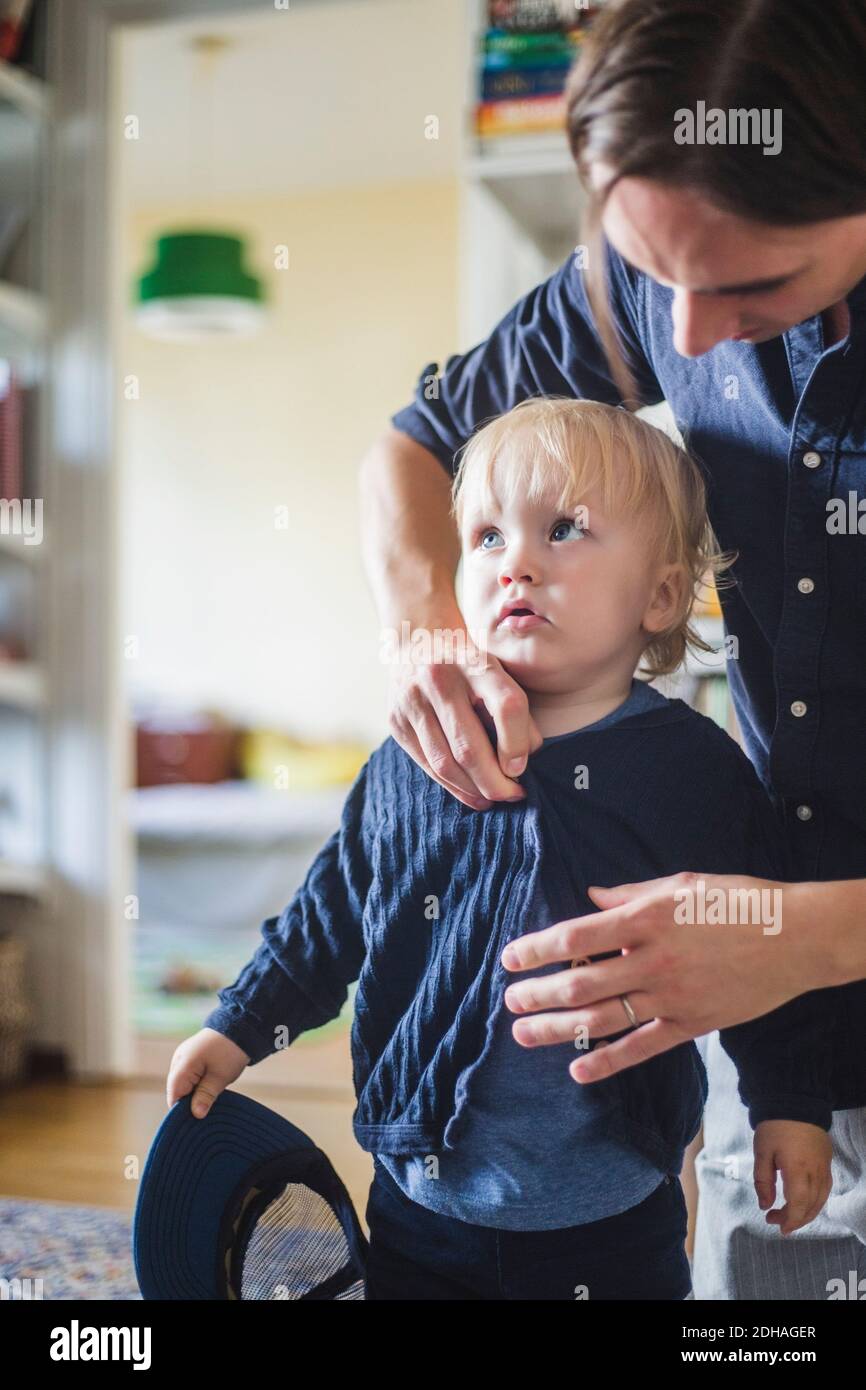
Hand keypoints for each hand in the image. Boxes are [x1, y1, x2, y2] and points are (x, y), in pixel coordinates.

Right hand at [166, 1027, 250, 1118]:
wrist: (240, 1025)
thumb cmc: (230, 1051)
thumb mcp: (220, 1077)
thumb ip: (205, 1096)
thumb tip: (196, 1115)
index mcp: (182, 1065)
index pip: (174, 1096)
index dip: (182, 1111)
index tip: (196, 1120)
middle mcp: (178, 1061)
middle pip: (177, 1091)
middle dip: (189, 1102)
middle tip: (206, 1111)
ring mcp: (183, 1057)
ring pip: (183, 1084)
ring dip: (194, 1093)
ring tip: (209, 1099)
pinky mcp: (190, 1056)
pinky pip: (188, 1075)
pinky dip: (196, 1084)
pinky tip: (208, 1088)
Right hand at [387, 631, 542, 809]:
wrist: (416, 639)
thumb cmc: (468, 662)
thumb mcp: (497, 671)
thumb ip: (514, 710)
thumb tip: (522, 761)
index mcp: (474, 662)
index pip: (505, 706)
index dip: (517, 744)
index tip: (522, 767)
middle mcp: (439, 679)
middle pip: (469, 747)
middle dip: (495, 782)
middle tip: (513, 795)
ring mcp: (412, 701)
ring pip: (444, 763)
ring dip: (473, 790)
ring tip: (493, 799)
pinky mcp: (396, 721)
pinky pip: (426, 764)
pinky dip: (451, 785)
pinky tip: (470, 793)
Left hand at [500, 872, 808, 1082]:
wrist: (797, 937)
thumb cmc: (740, 901)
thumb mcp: (682, 883)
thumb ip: (632, 894)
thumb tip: (592, 896)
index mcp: (646, 918)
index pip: (576, 937)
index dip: (537, 949)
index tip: (510, 958)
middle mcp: (652, 960)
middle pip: (580, 983)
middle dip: (537, 994)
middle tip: (508, 1002)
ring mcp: (671, 996)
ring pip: (602, 1019)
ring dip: (557, 1029)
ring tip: (523, 1034)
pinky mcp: (691, 1024)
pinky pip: (641, 1048)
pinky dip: (606, 1061)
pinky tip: (577, 1069)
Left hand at [753, 1120, 832, 1234]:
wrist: (795, 1101)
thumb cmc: (774, 1126)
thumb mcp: (762, 1152)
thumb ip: (763, 1181)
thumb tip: (765, 1205)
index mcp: (798, 1169)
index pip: (799, 1205)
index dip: (791, 1220)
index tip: (777, 1226)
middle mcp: (816, 1171)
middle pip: (812, 1206)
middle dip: (795, 1219)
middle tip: (775, 1220)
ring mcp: (824, 1166)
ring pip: (821, 1199)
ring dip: (806, 1212)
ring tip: (788, 1215)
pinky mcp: (827, 1161)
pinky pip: (825, 1188)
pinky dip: (815, 1200)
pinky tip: (803, 1201)